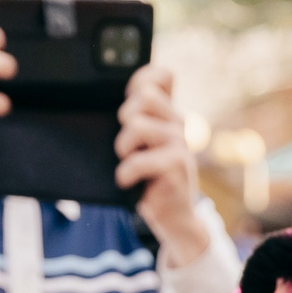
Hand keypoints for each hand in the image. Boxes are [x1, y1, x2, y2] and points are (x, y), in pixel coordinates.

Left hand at [115, 65, 207, 262]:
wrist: (173, 216)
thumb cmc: (149, 180)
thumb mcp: (139, 147)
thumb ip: (132, 122)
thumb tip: (112, 105)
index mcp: (167, 114)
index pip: (162, 76)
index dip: (141, 80)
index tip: (129, 99)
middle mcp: (177, 123)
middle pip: (146, 95)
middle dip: (126, 115)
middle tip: (126, 141)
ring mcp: (179, 142)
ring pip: (138, 125)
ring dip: (123, 146)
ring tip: (126, 161)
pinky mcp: (176, 165)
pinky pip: (140, 160)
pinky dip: (126, 172)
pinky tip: (125, 181)